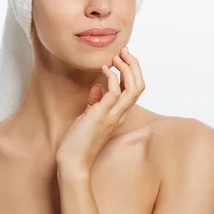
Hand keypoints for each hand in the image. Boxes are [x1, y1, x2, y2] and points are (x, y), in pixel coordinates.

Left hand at [55, 47, 145, 174]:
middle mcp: (120, 114)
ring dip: (127, 68)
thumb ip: (95, 102)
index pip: (134, 89)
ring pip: (133, 88)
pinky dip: (111, 77)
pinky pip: (115, 92)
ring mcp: (113, 115)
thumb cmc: (78, 142)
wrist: (73, 161)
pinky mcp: (102, 116)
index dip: (132, 71)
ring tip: (116, 57)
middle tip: (124, 51)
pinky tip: (103, 69)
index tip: (122, 57)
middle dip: (134, 65)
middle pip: (140, 86)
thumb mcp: (89, 117)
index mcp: (119, 114)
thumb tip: (98, 86)